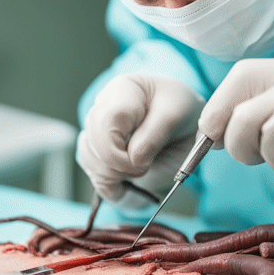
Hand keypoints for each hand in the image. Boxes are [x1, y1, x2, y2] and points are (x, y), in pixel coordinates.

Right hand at [77, 74, 204, 206]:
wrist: (185, 122)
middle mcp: (102, 108)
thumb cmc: (180, 111)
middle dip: (119, 165)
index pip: (106, 122)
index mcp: (122, 91)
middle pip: (93, 143)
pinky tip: (127, 181)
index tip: (143, 164)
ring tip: (140, 170)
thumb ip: (155, 136)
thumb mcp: (177, 116)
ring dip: (113, 175)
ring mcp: (97, 129)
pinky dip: (109, 183)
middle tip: (144, 168)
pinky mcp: (98, 151)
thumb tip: (133, 159)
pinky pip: (91, 170)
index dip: (119, 151)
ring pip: (88, 158)